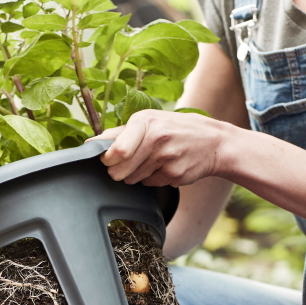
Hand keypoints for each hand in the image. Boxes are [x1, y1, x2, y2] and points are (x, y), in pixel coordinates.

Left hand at [88, 110, 226, 186]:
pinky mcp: (173, 174)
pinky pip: (149, 183)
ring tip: (154, 160)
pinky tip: (166, 166)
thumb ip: (120, 133)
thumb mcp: (151, 121)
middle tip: (133, 161)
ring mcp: (166, 157)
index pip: (116, 150)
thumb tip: (91, 144)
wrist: (215, 142)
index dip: (108, 159)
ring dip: (137, 174)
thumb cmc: (176, 130)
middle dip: (120, 171)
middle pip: (119, 170)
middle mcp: (156, 137)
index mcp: (145, 121)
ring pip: (132, 179)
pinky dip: (154, 178)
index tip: (109, 160)